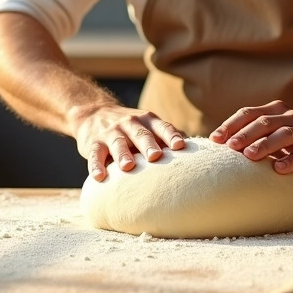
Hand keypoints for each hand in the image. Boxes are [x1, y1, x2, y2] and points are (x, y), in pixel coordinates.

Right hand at [70, 102, 184, 181]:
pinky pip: (95, 154)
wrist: (94, 114)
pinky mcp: (94, 143)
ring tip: (128, 167)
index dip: (171, 135)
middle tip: (156, 157)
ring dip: (122, 154)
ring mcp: (111, 132)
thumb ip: (166, 139)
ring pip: (117, 143)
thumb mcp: (148, 127)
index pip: (162, 127)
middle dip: (149, 145)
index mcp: (148, 121)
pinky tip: (100, 177)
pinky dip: (96, 165)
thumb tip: (198, 156)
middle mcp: (130, 124)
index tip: (180, 146)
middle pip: (141, 134)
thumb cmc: (131, 129)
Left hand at [210, 100, 292, 182]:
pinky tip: (278, 169)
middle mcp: (292, 118)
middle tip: (230, 146)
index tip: (215, 139)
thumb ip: (254, 136)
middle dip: (245, 133)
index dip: (232, 124)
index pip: (250, 113)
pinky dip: (290, 161)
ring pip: (285, 134)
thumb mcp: (276, 135)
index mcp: (278, 112)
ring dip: (265, 144)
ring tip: (249, 155)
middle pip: (265, 122)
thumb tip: (219, 146)